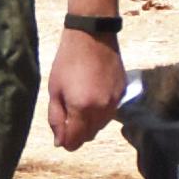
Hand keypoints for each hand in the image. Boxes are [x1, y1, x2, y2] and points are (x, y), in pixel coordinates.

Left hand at [42, 30, 125, 150]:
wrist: (92, 36)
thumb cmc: (68, 61)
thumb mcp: (55, 90)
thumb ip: (56, 119)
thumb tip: (59, 142)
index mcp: (82, 109)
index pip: (76, 141)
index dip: (66, 142)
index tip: (60, 134)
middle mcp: (102, 109)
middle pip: (89, 136)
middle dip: (77, 132)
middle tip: (67, 115)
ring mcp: (116, 101)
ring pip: (101, 125)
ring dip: (90, 122)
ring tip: (80, 102)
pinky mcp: (123, 93)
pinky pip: (111, 112)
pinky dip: (101, 111)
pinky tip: (93, 94)